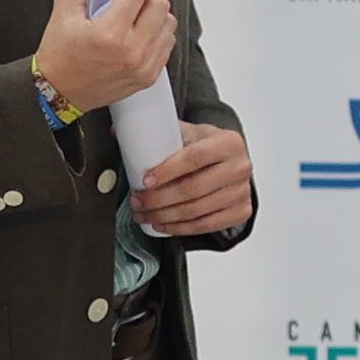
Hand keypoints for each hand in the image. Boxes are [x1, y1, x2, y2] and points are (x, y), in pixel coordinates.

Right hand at [34, 0, 173, 111]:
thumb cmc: (58, 50)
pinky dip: (156, 33)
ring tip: (133, 16)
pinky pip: (168, 44)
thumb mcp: (65, 4)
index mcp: (109, 33)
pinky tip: (137, 33)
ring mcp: (143, 66)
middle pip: (159, 5)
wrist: (57, 90)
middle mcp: (131, 52)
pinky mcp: (149, 77)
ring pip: (169, 24)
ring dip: (153, 14)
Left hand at [132, 120, 253, 236]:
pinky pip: (206, 225)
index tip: (145, 181)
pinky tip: (162, 224)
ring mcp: (242, 192)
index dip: (167, 171)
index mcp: (228, 142)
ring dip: (164, 216)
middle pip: (193, 189)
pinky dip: (180, 228)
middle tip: (137, 202)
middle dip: (159, 199)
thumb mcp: (192, 133)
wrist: (233, 162)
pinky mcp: (241, 211)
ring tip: (144, 215)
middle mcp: (240, 167)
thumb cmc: (208, 148)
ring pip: (197, 210)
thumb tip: (117, 131)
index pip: (194, 158)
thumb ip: (161, 132)